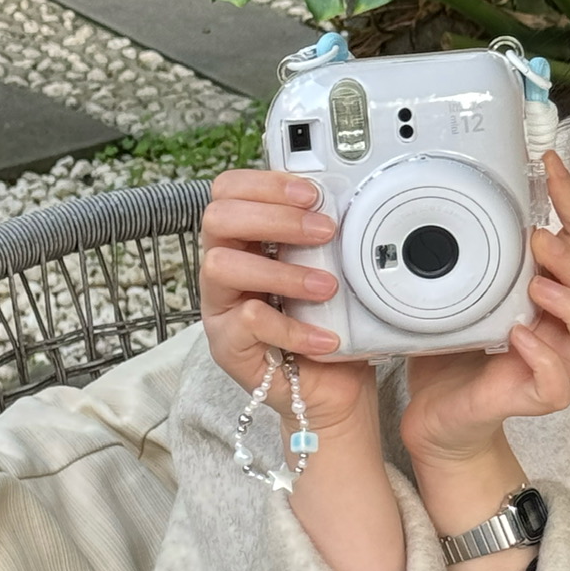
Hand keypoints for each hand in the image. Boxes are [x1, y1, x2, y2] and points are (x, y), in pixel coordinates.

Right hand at [200, 169, 374, 432]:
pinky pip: (247, 323)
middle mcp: (224, 268)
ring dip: (281, 272)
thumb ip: (327, 236)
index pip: (230, 191)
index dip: (265, 183)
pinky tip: (326, 337)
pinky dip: (293, 327)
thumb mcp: (333, 269)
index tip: (312, 193)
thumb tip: (351, 198)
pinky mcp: (227, 346)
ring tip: (327, 287)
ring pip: (222, 267)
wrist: (335, 387)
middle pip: (217, 219)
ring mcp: (220, 307)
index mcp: (246, 239)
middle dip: (275, 218)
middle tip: (325, 231)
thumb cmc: (331, 320)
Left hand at [400, 151, 569, 465]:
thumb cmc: (458, 344)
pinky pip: (559, 389)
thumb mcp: (468, 281)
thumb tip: (475, 189)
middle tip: (539, 243)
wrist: (436, 407)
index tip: (547, 169)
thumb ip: (482, 246)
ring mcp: (554, 365)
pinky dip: (544, 361)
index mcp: (558, 289)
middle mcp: (566, 327)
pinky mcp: (530, 398)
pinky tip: (517, 339)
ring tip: (535, 290)